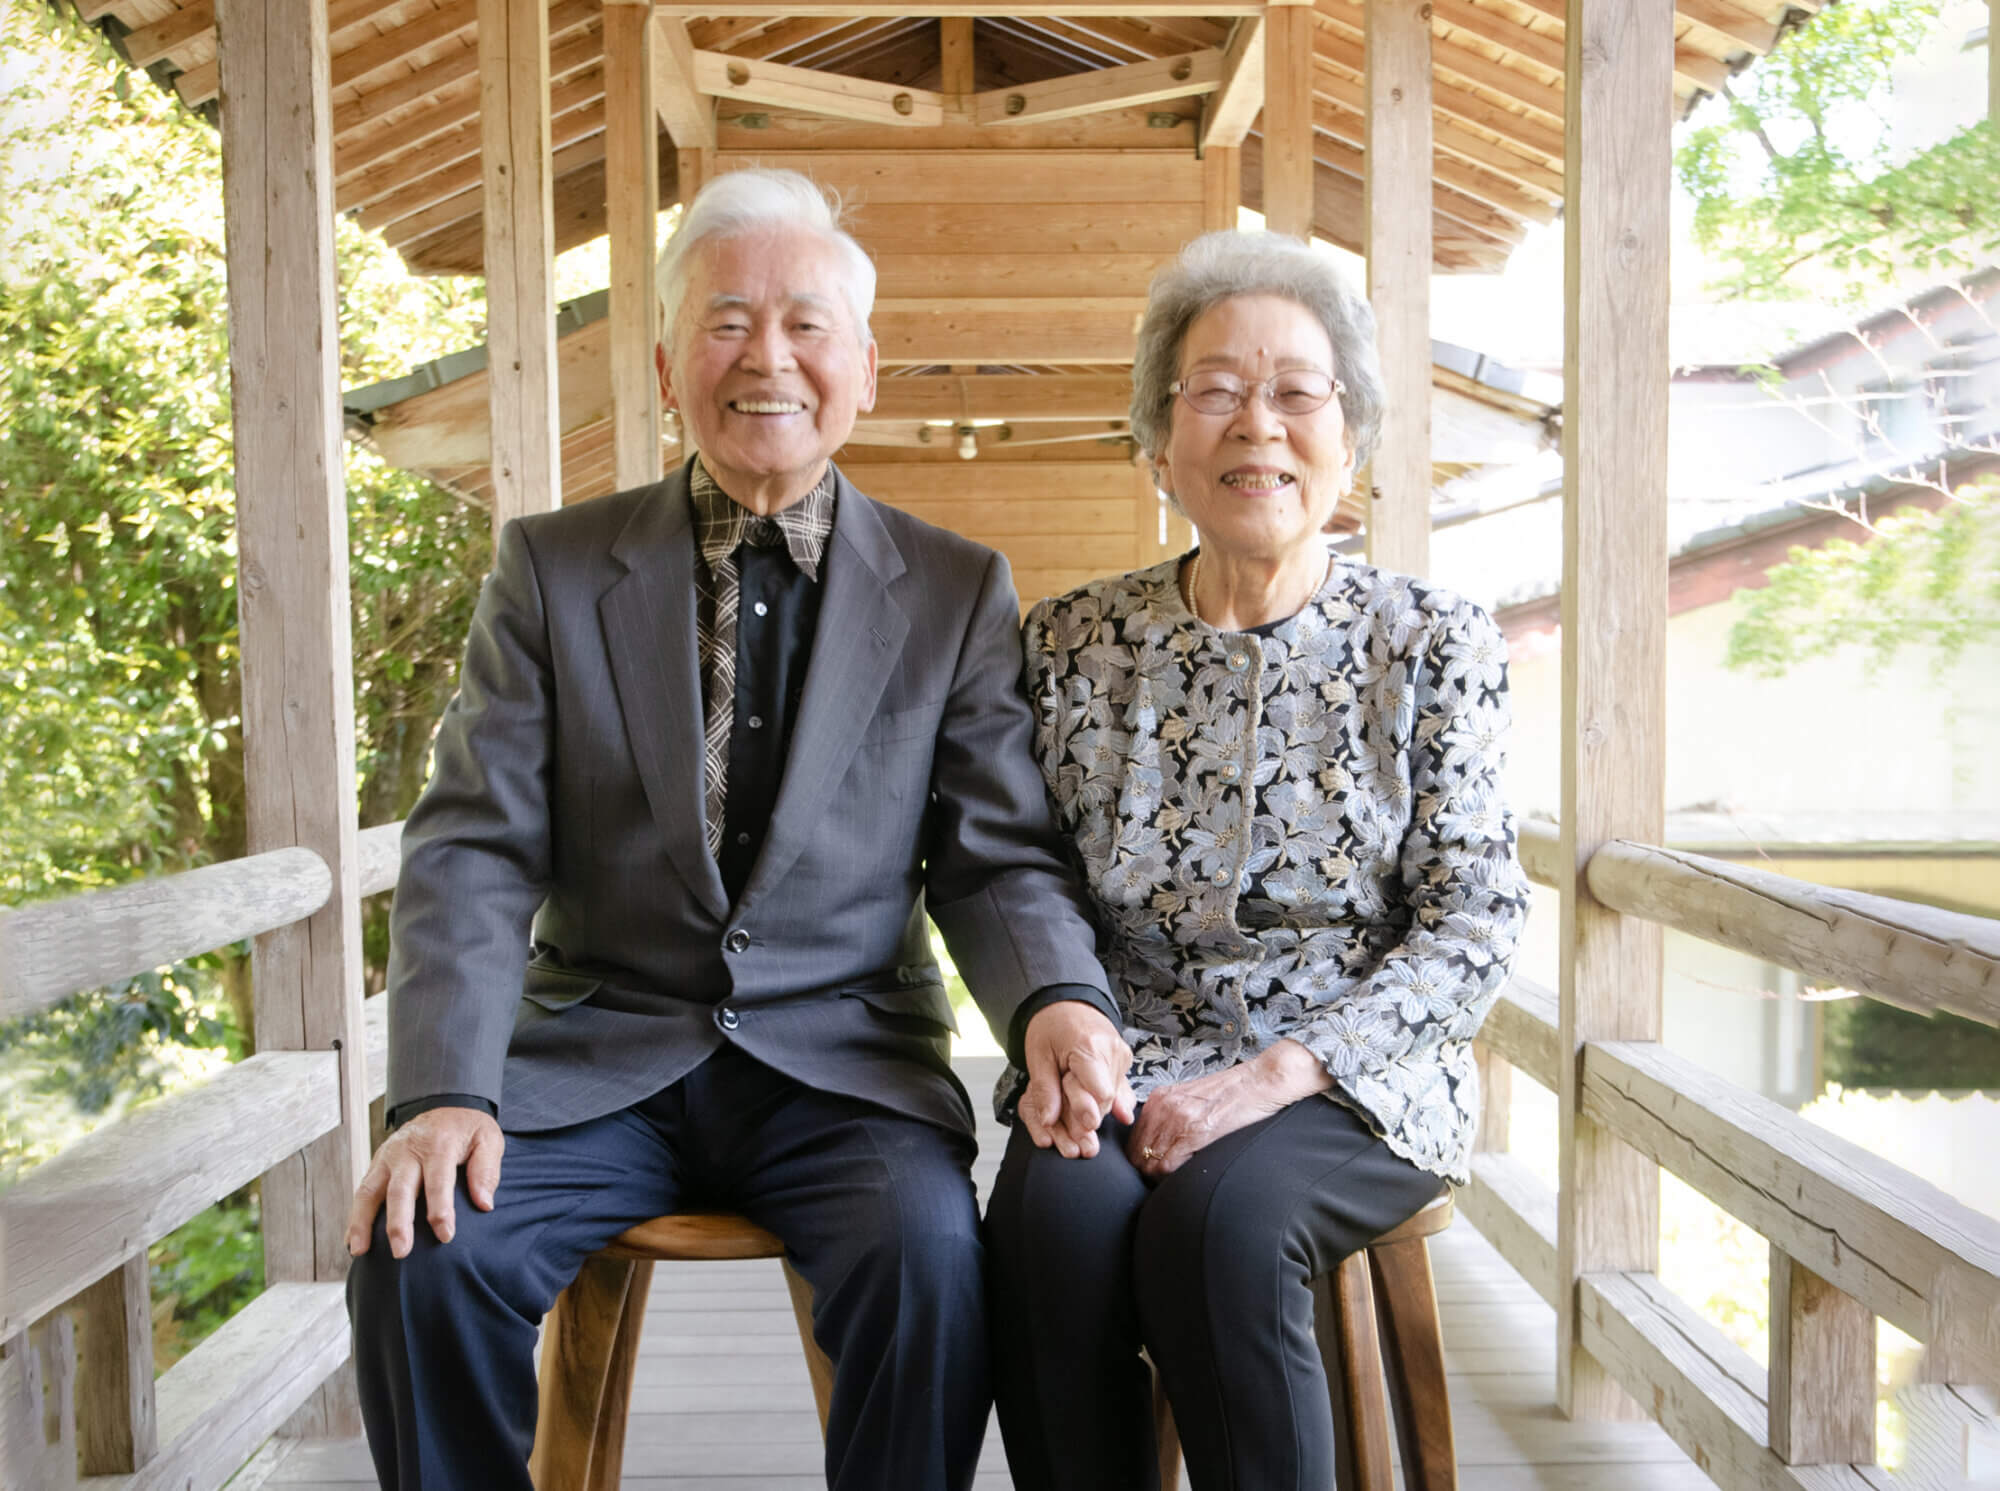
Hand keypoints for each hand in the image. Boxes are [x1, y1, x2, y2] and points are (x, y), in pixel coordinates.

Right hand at [345, 1106, 503, 1258]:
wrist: (445, 1106)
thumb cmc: (467, 1130)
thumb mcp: (488, 1139)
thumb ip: (486, 1171)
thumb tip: (484, 1204)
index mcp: (439, 1144)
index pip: (438, 1181)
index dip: (441, 1210)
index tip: (445, 1236)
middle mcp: (408, 1150)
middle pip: (400, 1189)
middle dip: (399, 1223)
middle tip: (401, 1252)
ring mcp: (387, 1157)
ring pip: (370, 1191)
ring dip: (363, 1222)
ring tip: (360, 1251)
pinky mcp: (376, 1164)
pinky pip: (362, 1191)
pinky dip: (355, 1217)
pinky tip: (353, 1241)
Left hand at [1019, 1001, 1135, 1158]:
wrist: (1065, 1002)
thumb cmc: (1050, 1027)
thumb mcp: (1038, 1056)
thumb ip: (1044, 1090)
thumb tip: (1048, 1120)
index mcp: (1089, 1048)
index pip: (1100, 1093)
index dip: (1088, 1112)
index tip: (1081, 1128)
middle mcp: (1112, 1051)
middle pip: (1106, 1100)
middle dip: (1088, 1116)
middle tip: (1070, 1129)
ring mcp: (1121, 1055)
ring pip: (1113, 1097)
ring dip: (1095, 1109)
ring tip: (1076, 1109)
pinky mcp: (1124, 1060)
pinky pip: (1120, 1089)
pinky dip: (1111, 1101)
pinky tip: (1110, 1112)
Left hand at [1127, 1039, 1330, 1177]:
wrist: (1260, 1082)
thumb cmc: (1232, 1092)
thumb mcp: (1190, 1099)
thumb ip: (1170, 1115)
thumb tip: (1157, 1144)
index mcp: (1159, 1098)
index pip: (1134, 1139)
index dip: (1141, 1159)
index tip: (1153, 1168)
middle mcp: (1163, 1106)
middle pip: (1137, 1152)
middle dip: (1147, 1170)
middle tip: (1163, 1180)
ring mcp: (1177, 1119)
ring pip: (1150, 1162)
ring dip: (1159, 1176)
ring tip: (1175, 1179)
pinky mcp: (1195, 1132)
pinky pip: (1168, 1165)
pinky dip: (1172, 1177)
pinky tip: (1185, 1174)